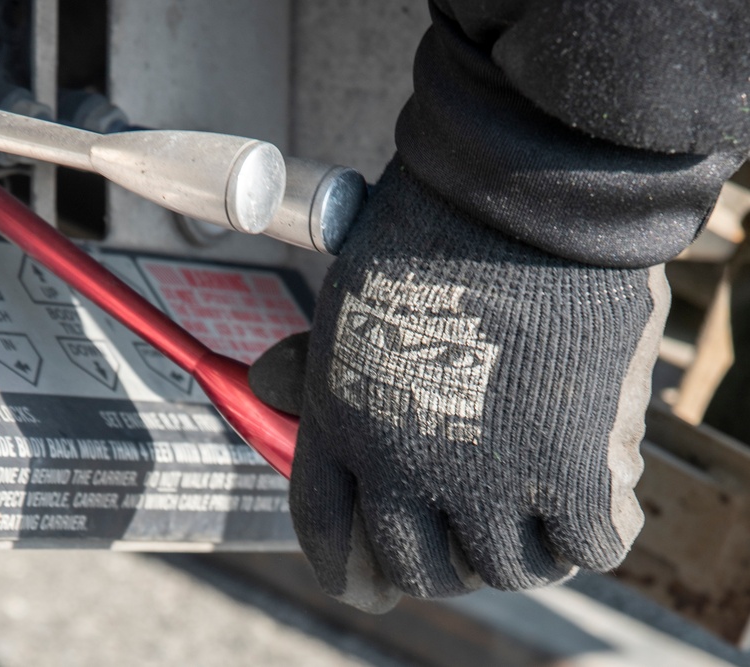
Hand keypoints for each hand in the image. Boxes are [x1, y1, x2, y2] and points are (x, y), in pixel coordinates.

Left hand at [250, 157, 668, 611]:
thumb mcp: (342, 296)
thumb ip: (316, 363)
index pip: (328, 535)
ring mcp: (487, 479)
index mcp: (342, 425)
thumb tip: (265, 385)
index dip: (349, 571)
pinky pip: (588, 544)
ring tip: (535, 510)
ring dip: (520, 548)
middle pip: (418, 569)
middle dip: (440, 565)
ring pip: (505, 568)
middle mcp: (404, 467)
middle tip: (467, 541)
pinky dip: (592, 526)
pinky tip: (591, 491)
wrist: (519, 189)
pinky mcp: (573, 474)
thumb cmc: (429, 224)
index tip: (370, 584)